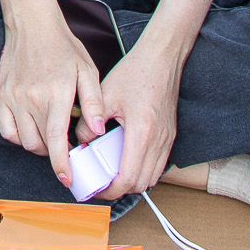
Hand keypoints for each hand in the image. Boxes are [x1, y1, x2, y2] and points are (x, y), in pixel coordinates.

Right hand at [0, 6, 103, 188]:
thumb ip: (94, 102)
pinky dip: (19, 137)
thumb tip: (97, 131)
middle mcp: (32, 98)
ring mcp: (13, 98)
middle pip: (42, 144)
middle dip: (56, 154)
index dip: (62, 165)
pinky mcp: (1, 96)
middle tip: (67, 148)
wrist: (32, 24)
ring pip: (24, 141)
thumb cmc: (63, 47)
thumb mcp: (87, 70)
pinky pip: (7, 130)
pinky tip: (32, 130)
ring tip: (51, 138)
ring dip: (39, 146)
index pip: (58, 140)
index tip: (68, 179)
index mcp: (56, 93)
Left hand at [88, 42, 183, 199]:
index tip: (96, 188)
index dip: (110, 190)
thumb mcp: (106, 96)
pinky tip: (127, 159)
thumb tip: (79, 142)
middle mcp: (158, 141)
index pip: (127, 179)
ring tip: (112, 173)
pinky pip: (159, 165)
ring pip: (152, 177)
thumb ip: (89, 122)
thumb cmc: (135, 73)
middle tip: (101, 182)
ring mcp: (167, 140)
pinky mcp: (170, 136)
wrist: (161, 59)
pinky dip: (143, 170)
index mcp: (142, 133)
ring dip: (133, 181)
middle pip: (141, 184)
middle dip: (120, 189)